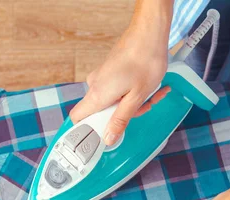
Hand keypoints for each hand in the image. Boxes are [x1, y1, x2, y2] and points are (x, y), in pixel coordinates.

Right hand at [69, 18, 169, 145]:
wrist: (150, 32)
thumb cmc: (145, 60)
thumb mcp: (136, 98)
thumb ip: (120, 120)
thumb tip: (108, 138)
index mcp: (97, 95)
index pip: (77, 118)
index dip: (88, 130)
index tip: (104, 136)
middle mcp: (95, 85)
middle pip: (101, 112)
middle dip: (124, 114)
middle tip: (143, 106)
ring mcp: (102, 77)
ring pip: (113, 101)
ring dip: (133, 102)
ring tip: (151, 92)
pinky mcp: (110, 71)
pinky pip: (117, 89)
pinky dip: (132, 91)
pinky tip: (148, 86)